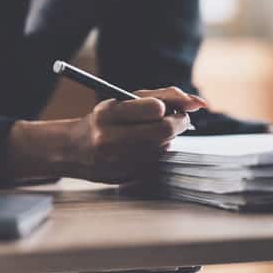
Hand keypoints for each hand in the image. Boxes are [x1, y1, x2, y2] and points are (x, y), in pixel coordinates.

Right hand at [5, 87, 206, 183]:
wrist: (73, 150)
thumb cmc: (106, 119)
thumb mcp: (126, 99)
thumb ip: (164, 95)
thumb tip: (199, 103)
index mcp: (107, 115)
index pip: (155, 108)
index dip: (170, 107)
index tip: (171, 108)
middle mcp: (109, 139)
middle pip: (164, 131)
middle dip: (178, 123)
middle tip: (178, 120)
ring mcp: (117, 162)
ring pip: (164, 148)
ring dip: (168, 139)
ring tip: (152, 133)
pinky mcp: (124, 177)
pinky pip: (158, 163)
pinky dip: (159, 153)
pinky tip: (145, 149)